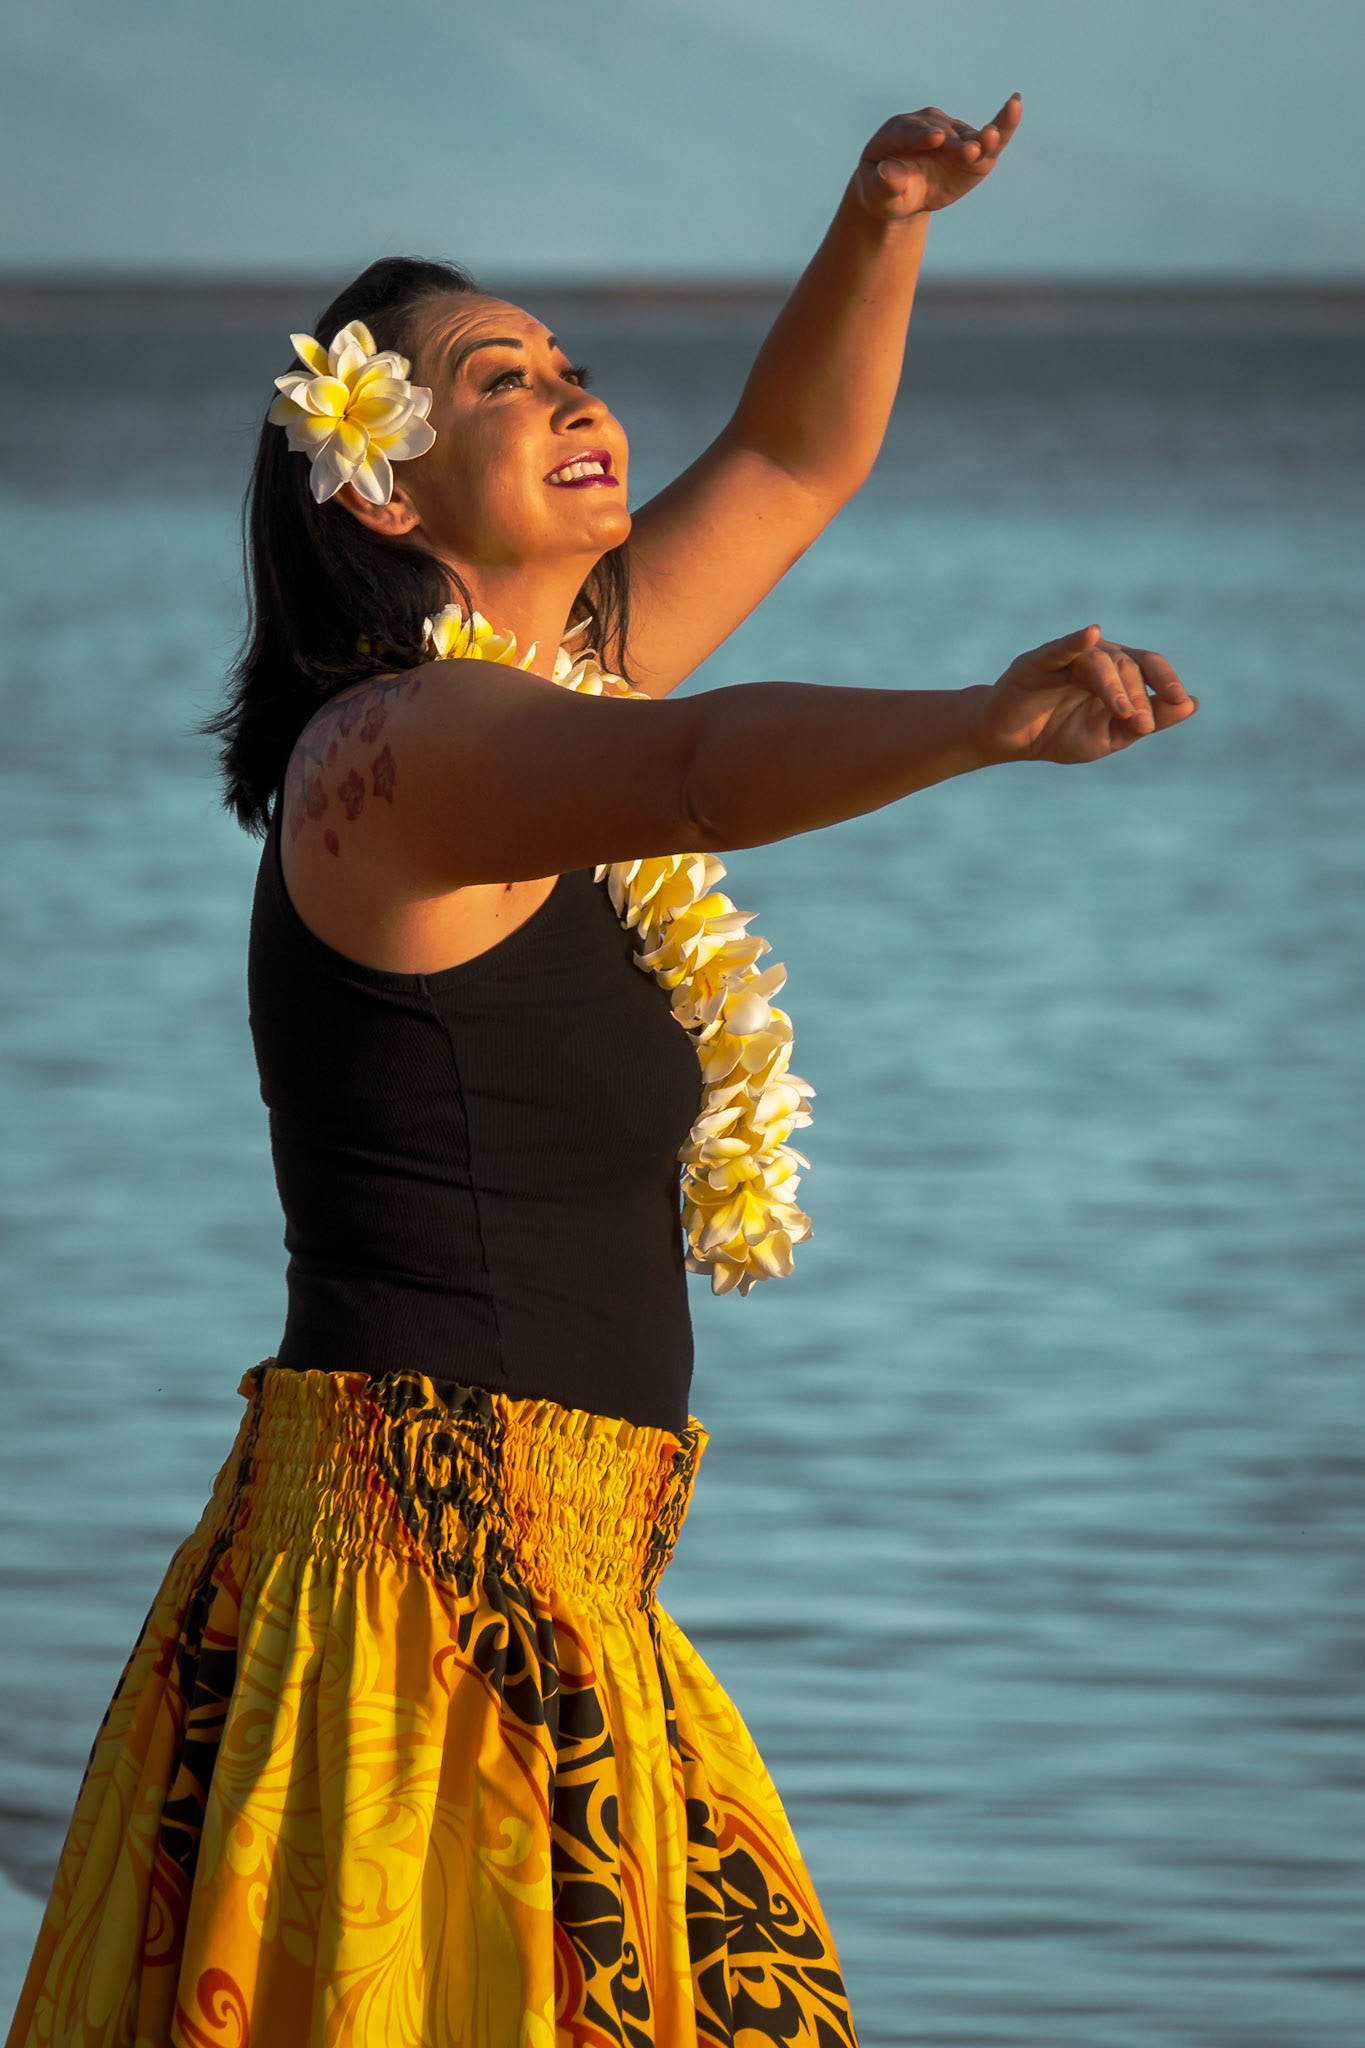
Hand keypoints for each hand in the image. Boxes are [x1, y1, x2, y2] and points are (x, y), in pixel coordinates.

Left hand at [853, 96, 1021, 220]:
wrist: (901, 192)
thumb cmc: (884, 192)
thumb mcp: (878, 193)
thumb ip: (883, 183)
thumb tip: (887, 173)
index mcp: (896, 132)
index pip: (910, 132)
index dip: (922, 136)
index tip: (935, 139)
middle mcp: (927, 126)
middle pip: (943, 132)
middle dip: (954, 143)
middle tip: (968, 149)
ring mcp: (951, 134)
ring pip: (967, 135)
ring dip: (981, 138)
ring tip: (992, 137)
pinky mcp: (972, 146)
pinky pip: (988, 138)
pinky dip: (1001, 127)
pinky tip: (1015, 106)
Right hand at [980, 625, 1198, 764]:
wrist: (1012, 742)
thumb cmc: (1059, 734)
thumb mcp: (1110, 736)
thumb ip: (1147, 720)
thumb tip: (1191, 704)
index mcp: (1117, 672)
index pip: (1148, 666)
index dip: (1166, 680)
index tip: (1180, 699)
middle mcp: (1096, 658)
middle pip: (1127, 665)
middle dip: (1138, 695)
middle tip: (1142, 724)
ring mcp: (1067, 657)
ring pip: (1100, 662)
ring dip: (1114, 686)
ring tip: (1122, 712)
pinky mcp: (1038, 661)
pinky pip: (1060, 648)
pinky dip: (1075, 641)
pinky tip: (1090, 634)